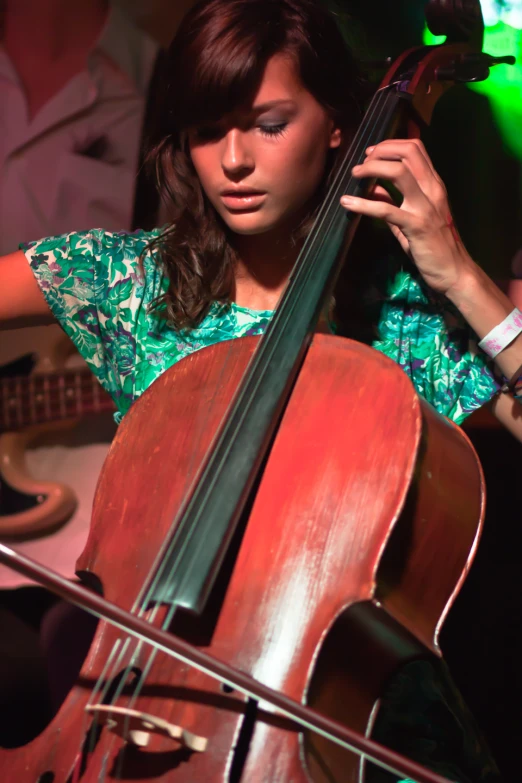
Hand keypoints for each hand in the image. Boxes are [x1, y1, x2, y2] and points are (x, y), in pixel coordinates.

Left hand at [340, 138, 473, 294]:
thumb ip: (393, 200)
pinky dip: (364, 204)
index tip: (371, 154)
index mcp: (433, 185)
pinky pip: (386, 209)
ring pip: (399, 171)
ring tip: (355, 175)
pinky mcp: (415, 225)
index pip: (415, 148)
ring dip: (373, 168)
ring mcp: (425, 206)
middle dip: (381, 150)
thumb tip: (372, 187)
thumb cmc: (433, 246)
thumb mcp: (411, 218)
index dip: (390, 145)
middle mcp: (432, 190)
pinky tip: (347, 203)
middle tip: (362, 163)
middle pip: (408, 152)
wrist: (453, 271)